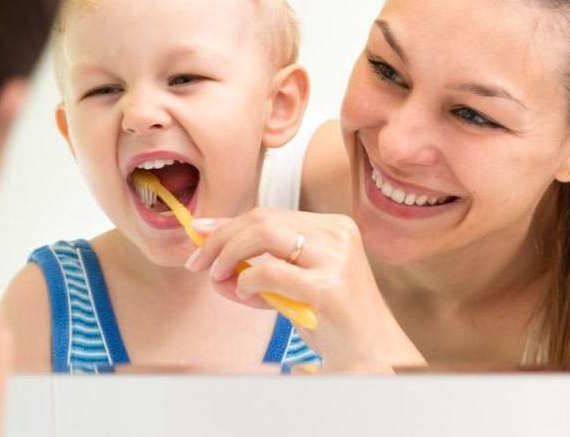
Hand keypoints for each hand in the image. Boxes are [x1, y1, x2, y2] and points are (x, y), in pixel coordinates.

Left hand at [186, 207, 424, 371]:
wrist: (372, 355)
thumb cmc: (332, 320)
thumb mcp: (294, 283)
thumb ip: (259, 267)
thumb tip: (211, 258)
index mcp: (333, 226)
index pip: (270, 213)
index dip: (229, 223)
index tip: (199, 235)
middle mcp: (337, 234)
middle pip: (262, 218)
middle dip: (221, 238)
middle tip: (198, 262)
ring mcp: (336, 259)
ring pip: (263, 234)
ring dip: (229, 254)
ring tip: (218, 277)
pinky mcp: (328, 288)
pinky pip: (271, 272)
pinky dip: (247, 280)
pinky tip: (243, 292)